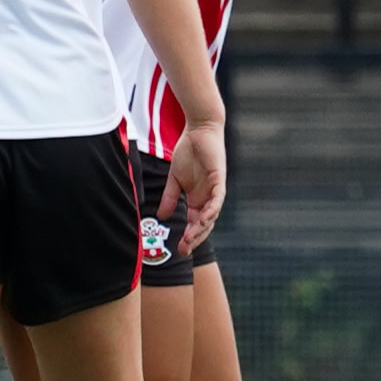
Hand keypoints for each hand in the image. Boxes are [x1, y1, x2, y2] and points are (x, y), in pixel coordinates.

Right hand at [164, 123, 226, 239]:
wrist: (198, 130)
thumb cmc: (188, 152)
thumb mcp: (175, 179)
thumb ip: (169, 197)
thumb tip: (161, 216)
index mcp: (197, 199)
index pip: (194, 223)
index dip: (188, 237)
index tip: (179, 250)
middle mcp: (208, 197)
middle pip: (204, 224)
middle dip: (195, 238)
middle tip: (184, 249)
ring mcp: (215, 189)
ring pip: (211, 215)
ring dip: (201, 227)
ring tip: (190, 237)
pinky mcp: (219, 179)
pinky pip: (218, 199)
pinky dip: (212, 209)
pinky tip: (205, 218)